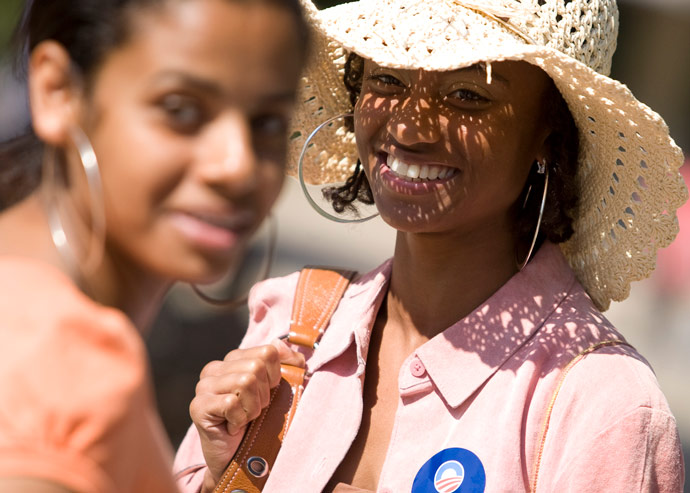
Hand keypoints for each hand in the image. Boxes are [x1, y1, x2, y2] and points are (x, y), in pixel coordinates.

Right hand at [190, 339, 304, 485]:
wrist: (239, 459)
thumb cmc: (259, 422)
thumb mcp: (279, 390)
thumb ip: (288, 364)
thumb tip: (282, 345)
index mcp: (233, 359)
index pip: (268, 352)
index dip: (275, 376)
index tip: (266, 393)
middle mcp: (214, 368)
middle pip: (256, 366)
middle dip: (263, 395)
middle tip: (252, 411)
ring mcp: (203, 386)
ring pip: (245, 382)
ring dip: (252, 408)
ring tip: (243, 419)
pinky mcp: (198, 406)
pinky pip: (232, 403)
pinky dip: (240, 419)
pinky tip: (232, 427)